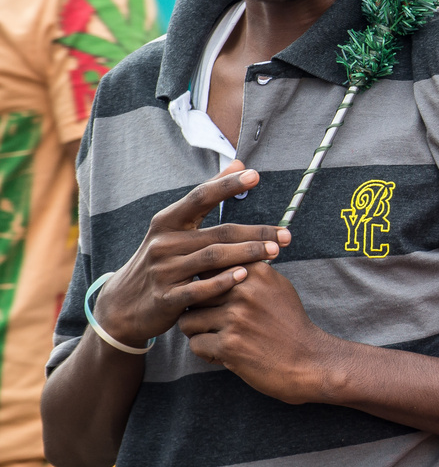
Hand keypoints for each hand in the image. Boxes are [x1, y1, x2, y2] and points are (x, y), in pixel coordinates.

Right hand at [91, 162, 288, 350]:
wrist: (123, 305)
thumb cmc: (161, 259)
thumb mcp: (175, 227)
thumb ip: (207, 197)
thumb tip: (239, 162)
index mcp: (167, 222)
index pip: (200, 197)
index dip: (227, 185)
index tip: (255, 175)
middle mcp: (163, 243)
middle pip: (219, 233)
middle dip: (256, 233)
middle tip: (286, 234)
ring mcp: (164, 271)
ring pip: (213, 258)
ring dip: (248, 254)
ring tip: (275, 252)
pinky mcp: (166, 298)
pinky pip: (199, 289)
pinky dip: (223, 281)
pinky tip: (245, 275)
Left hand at [178, 261, 341, 404]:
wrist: (309, 360)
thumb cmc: (290, 324)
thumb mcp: (278, 286)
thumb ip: (252, 271)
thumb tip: (222, 260)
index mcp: (256, 272)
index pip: (210, 267)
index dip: (206, 284)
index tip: (216, 298)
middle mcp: (244, 291)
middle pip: (194, 294)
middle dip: (199, 309)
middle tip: (216, 322)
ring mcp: (235, 318)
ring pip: (188, 320)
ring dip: (199, 332)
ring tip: (218, 338)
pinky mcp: (229, 345)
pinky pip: (195, 344)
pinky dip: (206, 352)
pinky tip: (225, 354)